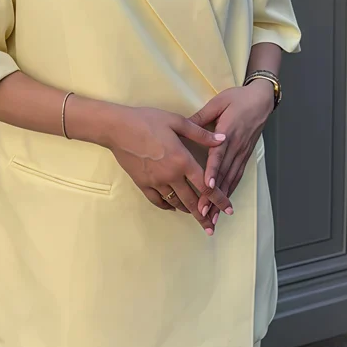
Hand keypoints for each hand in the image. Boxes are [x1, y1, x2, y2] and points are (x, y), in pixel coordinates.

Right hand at [104, 106, 234, 234]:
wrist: (118, 128)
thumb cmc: (148, 120)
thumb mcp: (177, 122)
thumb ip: (201, 133)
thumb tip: (223, 139)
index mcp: (182, 160)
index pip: (206, 185)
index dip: (219, 198)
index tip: (228, 209)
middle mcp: (171, 175)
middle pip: (192, 200)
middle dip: (204, 214)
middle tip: (212, 225)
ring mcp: (156, 182)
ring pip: (176, 202)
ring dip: (188, 210)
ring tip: (196, 216)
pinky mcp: (143, 184)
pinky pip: (158, 201)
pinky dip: (168, 206)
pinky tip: (173, 207)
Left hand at [187, 81, 274, 216]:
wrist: (262, 99)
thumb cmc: (238, 98)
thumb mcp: (219, 102)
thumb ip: (202, 116)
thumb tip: (184, 125)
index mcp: (228, 132)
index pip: (219, 155)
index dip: (213, 171)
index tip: (208, 186)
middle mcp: (236, 146)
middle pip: (224, 174)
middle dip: (213, 195)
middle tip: (203, 212)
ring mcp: (242, 153)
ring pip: (232, 179)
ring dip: (222, 199)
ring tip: (212, 217)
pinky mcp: (245, 156)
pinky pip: (238, 176)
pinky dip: (231, 190)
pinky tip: (224, 203)